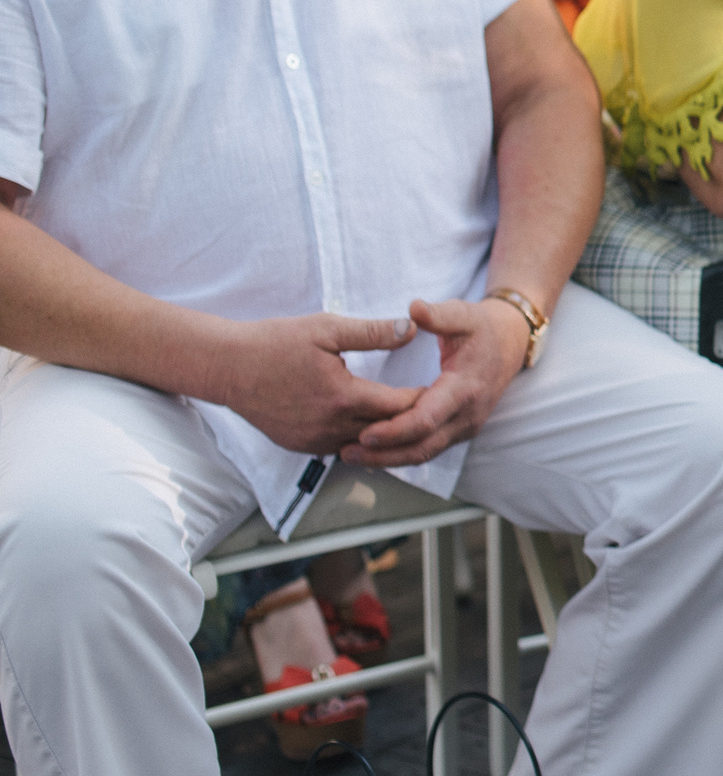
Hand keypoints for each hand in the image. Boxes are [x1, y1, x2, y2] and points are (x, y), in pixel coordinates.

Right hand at [206, 312, 426, 455]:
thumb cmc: (275, 342)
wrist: (225, 367)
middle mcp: (331, 428)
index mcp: (343, 398)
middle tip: (436, 404)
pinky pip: (342, 447)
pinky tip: (374, 425)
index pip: (400, 406)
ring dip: (386, 432)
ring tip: (411, 416)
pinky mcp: (301, 447)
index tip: (444, 386)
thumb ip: (374, 332)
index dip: (424, 397)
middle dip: (411, 417)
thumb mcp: (327, 328)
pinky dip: (360, 438)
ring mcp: (314, 442)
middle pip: (387, 430)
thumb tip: (412, 328)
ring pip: (366, 444)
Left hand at [341, 297, 531, 467]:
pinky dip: (400, 453)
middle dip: (384, 454)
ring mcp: (465, 426)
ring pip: (424, 453)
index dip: (395, 429)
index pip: (427, 418)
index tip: (364, 432)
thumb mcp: (463, 314)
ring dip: (388, 459)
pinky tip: (373, 451)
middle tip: (346, 453)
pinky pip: (428, 448)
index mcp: (466, 387)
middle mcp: (467, 414)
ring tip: (351, 456)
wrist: (511, 344)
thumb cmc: (482, 328)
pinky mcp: (458, 430)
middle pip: (422, 446)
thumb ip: (438, 314)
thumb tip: (413, 308)